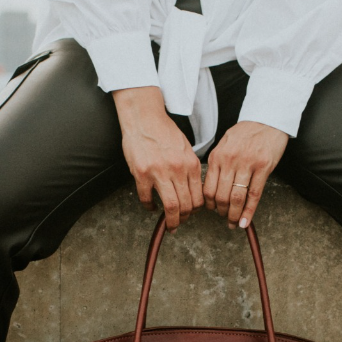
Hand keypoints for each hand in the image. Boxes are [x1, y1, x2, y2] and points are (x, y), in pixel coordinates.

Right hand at [113, 86, 202, 231]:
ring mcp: (160, 172)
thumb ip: (189, 168)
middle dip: (183, 219)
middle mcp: (178, 169)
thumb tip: (191, 189)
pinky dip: (149, 207)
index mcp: (191, 164)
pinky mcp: (142, 173)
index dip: (195, 210)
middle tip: (179, 222)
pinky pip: (147, 198)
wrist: (145, 117)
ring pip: (171, 206)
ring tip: (168, 224)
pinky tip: (151, 207)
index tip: (190, 213)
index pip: (199, 197)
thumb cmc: (164, 132)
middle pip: (186, 205)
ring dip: (171, 220)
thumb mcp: (185, 149)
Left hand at [203, 120, 288, 228]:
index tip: (212, 210)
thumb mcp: (225, 144)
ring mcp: (247, 164)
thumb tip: (212, 186)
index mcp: (218, 156)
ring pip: (236, 197)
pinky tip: (244, 222)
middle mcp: (230, 161)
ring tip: (233, 222)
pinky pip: (254, 195)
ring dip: (233, 214)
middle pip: (221, 195)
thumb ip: (218, 163)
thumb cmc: (246, 133)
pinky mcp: (263, 167)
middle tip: (224, 218)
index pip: (208, 187)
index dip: (209, 204)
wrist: (267, 118)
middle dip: (221, 212)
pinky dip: (248, 212)